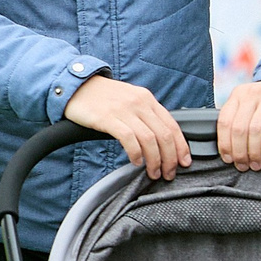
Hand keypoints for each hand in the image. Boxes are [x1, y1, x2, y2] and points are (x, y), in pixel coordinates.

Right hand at [64, 76, 190, 179]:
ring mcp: (124, 110)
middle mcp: (139, 103)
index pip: (172, 125)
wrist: (76, 87)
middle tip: (168, 173)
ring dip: (154, 160)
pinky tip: (136, 161)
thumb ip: (145, 115)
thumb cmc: (103, 98)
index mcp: (147, 99)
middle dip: (170, 158)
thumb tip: (160, 139)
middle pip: (164, 134)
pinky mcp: (108, 118)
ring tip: (153, 172)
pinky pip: (129, 138)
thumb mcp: (130, 100)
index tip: (184, 162)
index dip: (181, 146)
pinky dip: (136, 153)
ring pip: (149, 139)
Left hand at [218, 80, 260, 170]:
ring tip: (256, 164)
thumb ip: (239, 118)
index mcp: (239, 94)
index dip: (224, 143)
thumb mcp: (251, 104)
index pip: (224, 121)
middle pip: (238, 128)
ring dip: (254, 152)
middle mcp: (252, 94)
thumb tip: (228, 148)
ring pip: (255, 130)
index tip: (228, 159)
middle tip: (243, 166)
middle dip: (239, 152)